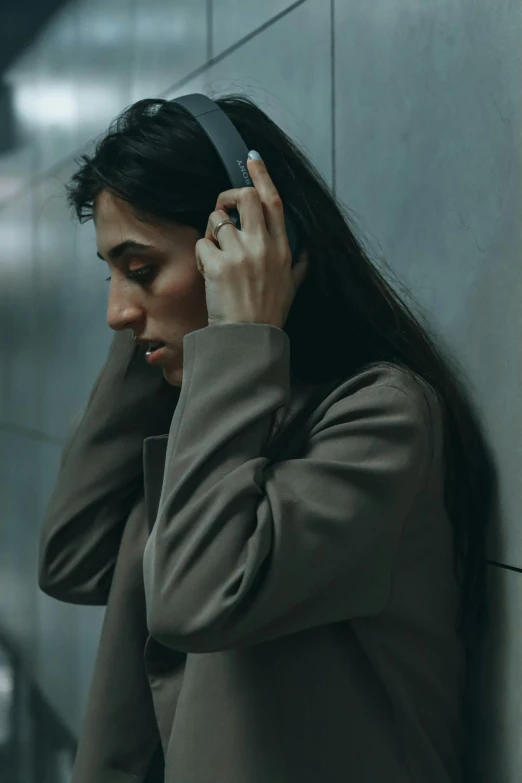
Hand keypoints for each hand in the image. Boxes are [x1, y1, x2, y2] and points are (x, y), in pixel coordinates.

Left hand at [194, 152, 308, 328]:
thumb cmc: (269, 315)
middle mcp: (263, 246)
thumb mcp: (292, 288)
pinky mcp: (218, 264)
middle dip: (228, 197)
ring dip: (211, 233)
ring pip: (216, 219)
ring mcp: (240, 254)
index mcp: (282, 249)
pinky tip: (208, 273)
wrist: (249, 339)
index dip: (262, 176)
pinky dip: (201, 255)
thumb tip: (307, 253)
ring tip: (214, 255)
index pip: (274, 202)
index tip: (253, 159)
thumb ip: (299, 266)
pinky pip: (202, 243)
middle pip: (244, 197)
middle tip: (223, 212)